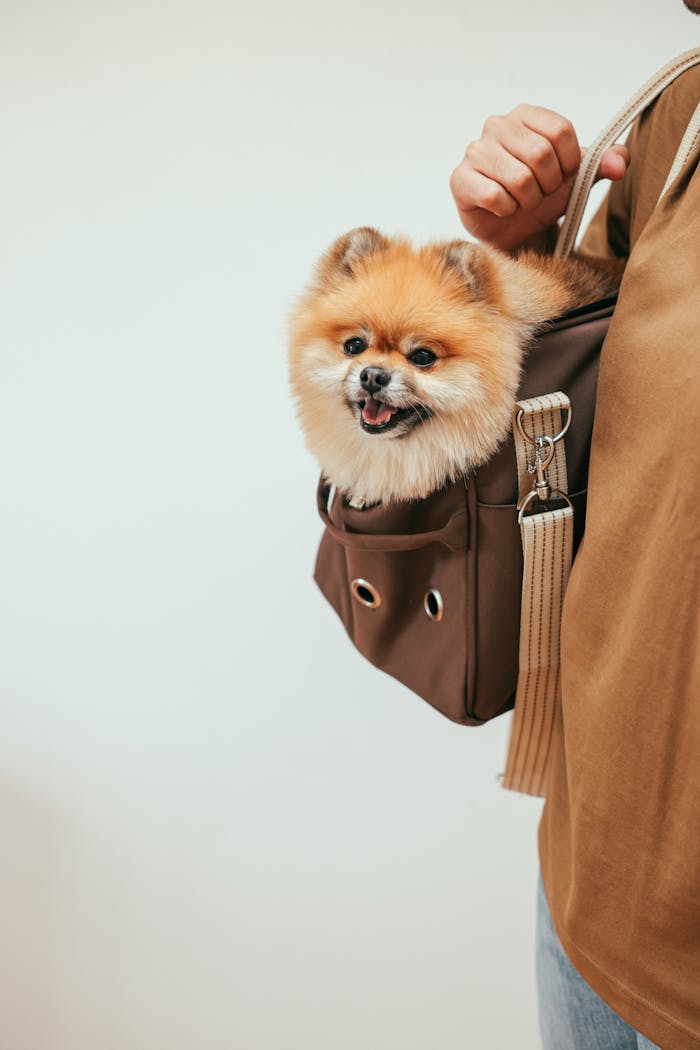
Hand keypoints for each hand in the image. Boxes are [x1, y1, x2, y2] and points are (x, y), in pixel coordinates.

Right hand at [449, 105, 629, 251]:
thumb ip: (600, 165)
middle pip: (541, 154)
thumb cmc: (540, 196)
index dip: (568, 164)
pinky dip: (507, 210)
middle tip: (539, 194)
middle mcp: (497, 125)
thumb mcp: (575, 179)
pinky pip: (495, 196)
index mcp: (525, 116)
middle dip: (548, 186)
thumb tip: (621, 162)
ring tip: (521, 202)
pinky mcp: (460, 179)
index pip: (560, 131)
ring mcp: (475, 151)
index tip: (561, 177)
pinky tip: (502, 209)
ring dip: (528, 201)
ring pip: (519, 178)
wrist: (511, 230)